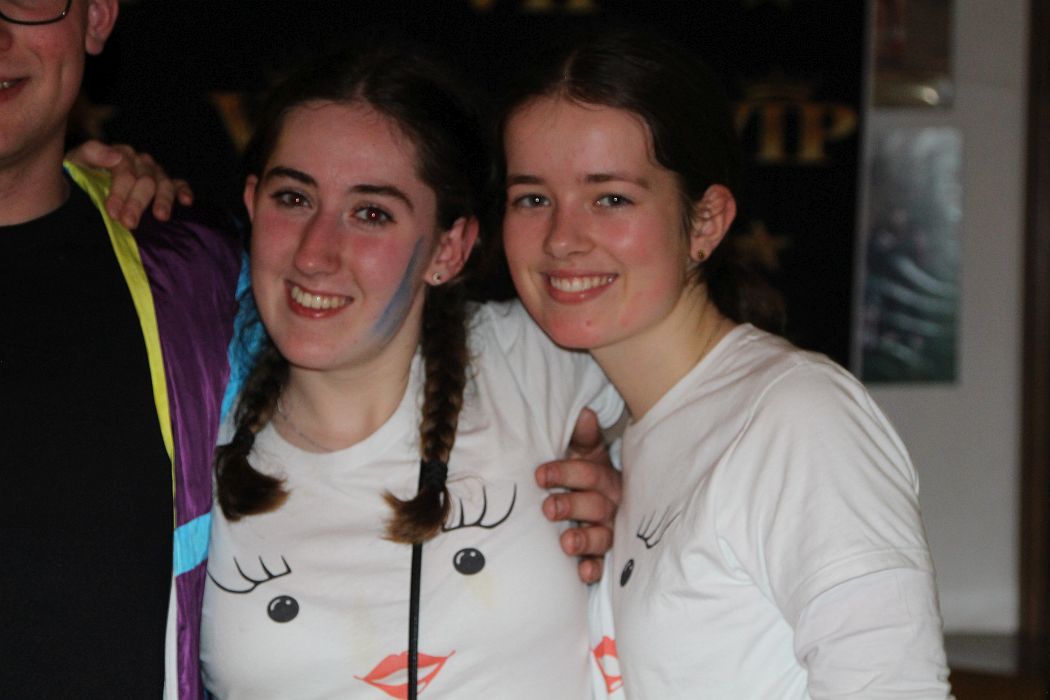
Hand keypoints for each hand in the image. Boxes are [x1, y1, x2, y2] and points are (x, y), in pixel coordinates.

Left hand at [66, 140, 193, 227]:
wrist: (83, 190)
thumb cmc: (80, 178)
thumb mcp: (75, 163)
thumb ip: (91, 154)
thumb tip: (116, 156)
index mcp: (119, 155)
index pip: (124, 170)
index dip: (119, 192)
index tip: (113, 212)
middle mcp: (140, 162)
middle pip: (145, 180)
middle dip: (137, 203)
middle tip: (130, 223)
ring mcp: (155, 173)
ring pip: (163, 183)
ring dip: (163, 200)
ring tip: (161, 217)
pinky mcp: (167, 184)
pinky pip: (179, 185)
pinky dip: (184, 192)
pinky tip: (186, 202)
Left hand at [536, 407, 621, 583]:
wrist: (602, 500)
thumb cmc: (586, 474)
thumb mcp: (586, 452)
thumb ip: (583, 435)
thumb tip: (584, 412)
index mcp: (604, 477)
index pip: (588, 474)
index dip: (565, 473)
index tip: (539, 475)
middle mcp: (610, 505)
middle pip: (595, 505)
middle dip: (571, 506)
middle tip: (548, 509)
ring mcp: (609, 531)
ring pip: (602, 536)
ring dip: (585, 540)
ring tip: (566, 543)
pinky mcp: (605, 555)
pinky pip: (603, 565)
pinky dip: (594, 570)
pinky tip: (582, 573)